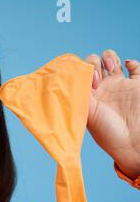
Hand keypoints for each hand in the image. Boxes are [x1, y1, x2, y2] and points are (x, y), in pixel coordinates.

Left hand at [86, 49, 139, 178]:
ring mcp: (119, 84)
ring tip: (111, 68)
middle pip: (93, 62)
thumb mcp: (87, 115)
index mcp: (88, 95)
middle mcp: (102, 88)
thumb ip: (79, 96)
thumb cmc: (109, 135)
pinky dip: (131, 62)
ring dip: (108, 57)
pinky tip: (127, 66)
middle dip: (93, 64)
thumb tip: (68, 81)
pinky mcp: (137, 84)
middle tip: (96, 80)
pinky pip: (134, 66)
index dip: (80, 71)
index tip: (84, 82)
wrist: (133, 143)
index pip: (79, 73)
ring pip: (111, 58)